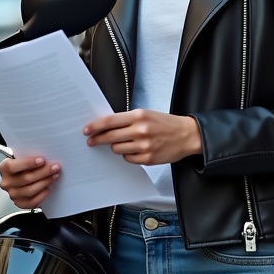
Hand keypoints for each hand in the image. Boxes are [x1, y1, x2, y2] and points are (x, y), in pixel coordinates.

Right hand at [0, 156, 59, 208]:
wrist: (21, 175)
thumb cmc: (22, 165)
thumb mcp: (22, 156)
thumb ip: (29, 155)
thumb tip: (45, 155)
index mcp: (4, 168)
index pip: (13, 166)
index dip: (28, 163)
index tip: (42, 160)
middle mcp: (6, 182)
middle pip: (25, 179)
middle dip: (43, 172)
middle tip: (54, 168)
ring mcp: (12, 194)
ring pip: (30, 190)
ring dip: (45, 183)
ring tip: (53, 176)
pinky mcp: (20, 203)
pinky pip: (32, 202)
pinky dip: (42, 195)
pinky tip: (48, 188)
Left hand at [82, 109, 201, 164]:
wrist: (186, 135)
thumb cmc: (165, 124)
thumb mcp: (146, 114)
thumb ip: (127, 119)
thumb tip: (106, 126)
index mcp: (139, 116)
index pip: (110, 121)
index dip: (95, 126)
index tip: (86, 130)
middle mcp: (141, 130)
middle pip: (110, 137)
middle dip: (98, 139)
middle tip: (91, 141)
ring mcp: (144, 146)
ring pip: (117, 149)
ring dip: (116, 146)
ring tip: (125, 142)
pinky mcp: (148, 158)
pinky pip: (128, 158)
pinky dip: (128, 155)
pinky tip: (135, 149)